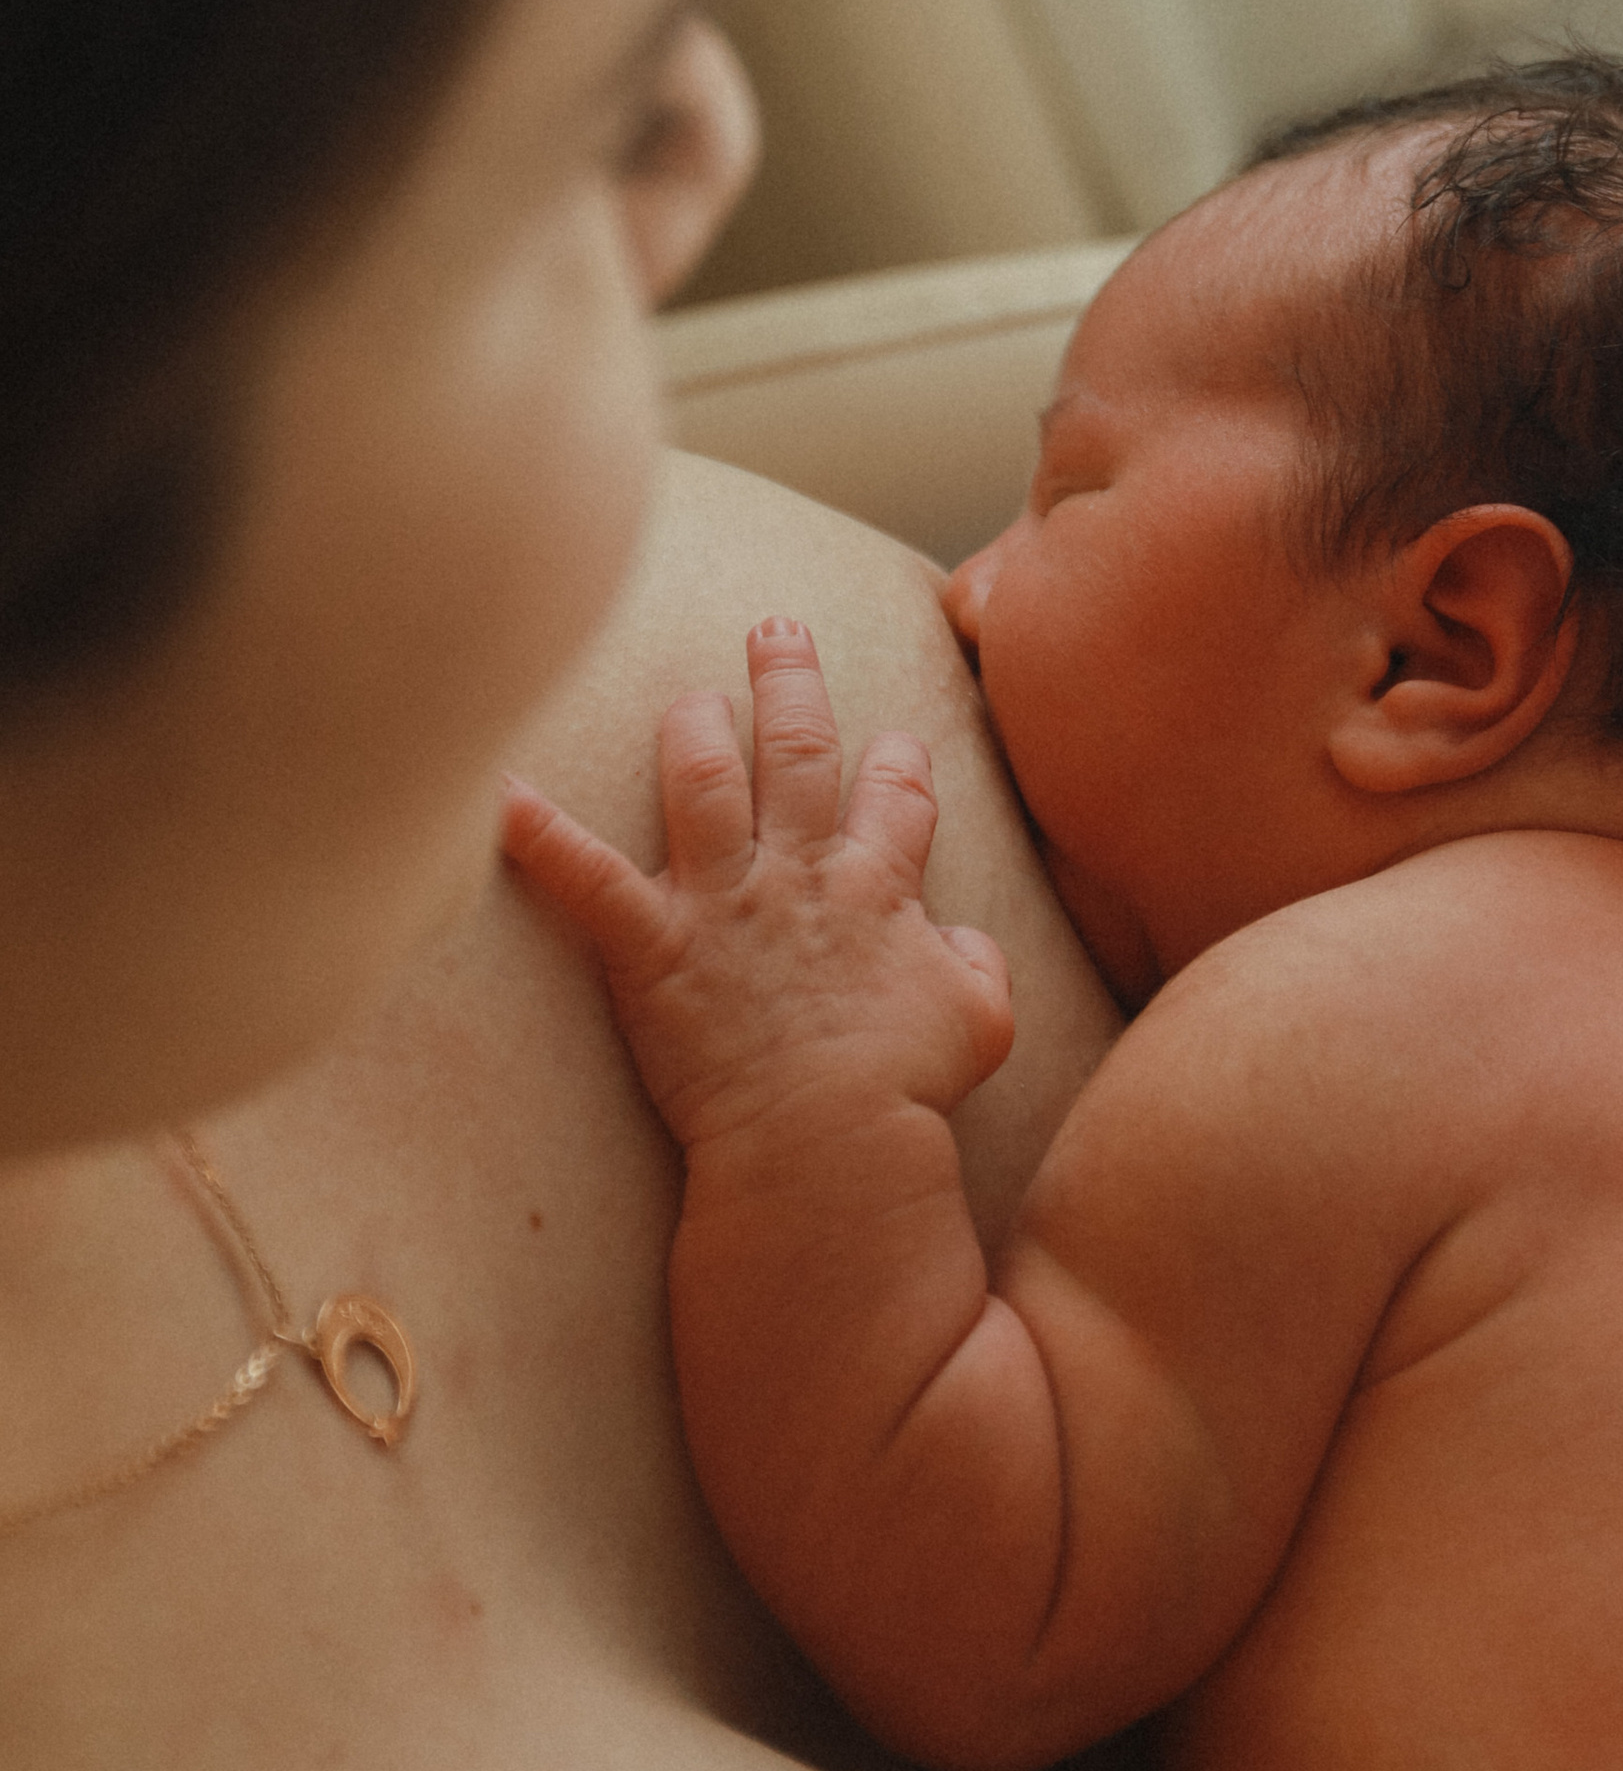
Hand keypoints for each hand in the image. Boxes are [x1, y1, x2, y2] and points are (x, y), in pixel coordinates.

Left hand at [505, 616, 1014, 1157]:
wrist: (828, 1142)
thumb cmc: (907, 1092)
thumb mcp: (982, 1020)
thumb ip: (977, 964)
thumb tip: (961, 941)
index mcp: (877, 887)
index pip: (897, 793)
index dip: (898, 761)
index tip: (896, 743)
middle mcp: (799, 872)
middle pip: (799, 750)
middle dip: (789, 681)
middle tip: (776, 629)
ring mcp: (723, 902)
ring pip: (705, 779)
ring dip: (694, 726)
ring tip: (689, 696)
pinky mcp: (654, 946)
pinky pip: (585, 878)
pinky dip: (537, 834)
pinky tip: (493, 791)